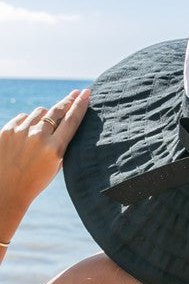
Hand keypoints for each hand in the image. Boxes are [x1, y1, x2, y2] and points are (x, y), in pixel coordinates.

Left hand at [0, 88, 90, 210]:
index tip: (86, 93)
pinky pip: (23, 117)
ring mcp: (21, 132)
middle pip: (57, 111)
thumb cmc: (34, 180)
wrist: (6, 190)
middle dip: (67, 101)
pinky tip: (26, 135)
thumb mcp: (55, 165)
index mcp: (54, 149)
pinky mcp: (7, 130)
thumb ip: (61, 143)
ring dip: (44, 117)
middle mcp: (38, 137)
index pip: (71, 121)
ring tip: (42, 131)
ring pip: (39, 112)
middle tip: (74, 93)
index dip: (80, 105)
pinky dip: (27, 122)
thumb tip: (66, 119)